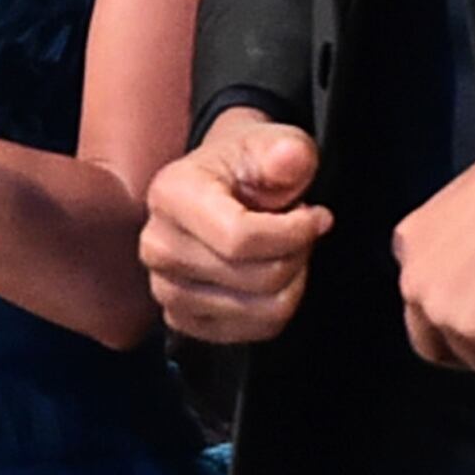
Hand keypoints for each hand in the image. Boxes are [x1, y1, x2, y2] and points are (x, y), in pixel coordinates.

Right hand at [143, 107, 331, 344]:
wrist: (221, 185)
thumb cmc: (245, 164)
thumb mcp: (271, 142)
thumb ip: (285, 150)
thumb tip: (290, 158)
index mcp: (171, 194)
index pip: (239, 238)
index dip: (293, 233)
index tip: (317, 216)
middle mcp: (157, 244)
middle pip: (254, 277)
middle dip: (296, 255)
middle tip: (299, 231)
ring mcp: (165, 286)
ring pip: (257, 310)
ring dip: (289, 282)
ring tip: (284, 251)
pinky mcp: (181, 317)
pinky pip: (249, 332)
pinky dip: (274, 309)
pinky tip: (270, 278)